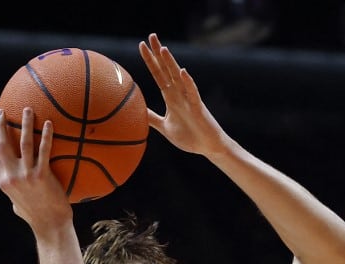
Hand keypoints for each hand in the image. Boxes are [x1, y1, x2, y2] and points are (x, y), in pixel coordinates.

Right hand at [0, 106, 72, 234]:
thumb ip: (15, 191)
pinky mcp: (42, 176)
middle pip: (3, 145)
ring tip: (27, 109)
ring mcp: (26, 176)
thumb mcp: (18, 204)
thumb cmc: (37, 216)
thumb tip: (16, 185)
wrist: (50, 226)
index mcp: (3, 181)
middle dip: (1, 125)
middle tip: (3, 111)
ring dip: (24, 124)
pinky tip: (48, 124)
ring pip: (23, 143)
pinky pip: (44, 150)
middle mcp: (11, 177)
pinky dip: (45, 135)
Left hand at [138, 33, 227, 157]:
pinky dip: (187, 82)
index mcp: (170, 97)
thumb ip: (152, 117)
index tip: (142, 46)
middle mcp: (179, 94)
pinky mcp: (198, 108)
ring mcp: (188, 99)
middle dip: (158, 53)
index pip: (158, 74)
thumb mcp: (164, 126)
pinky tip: (182, 72)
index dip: (150, 60)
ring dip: (171, 63)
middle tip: (151, 36)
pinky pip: (192, 93)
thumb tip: (137, 111)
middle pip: (166, 70)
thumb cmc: (189, 136)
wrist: (207, 147)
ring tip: (163, 49)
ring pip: (178, 78)